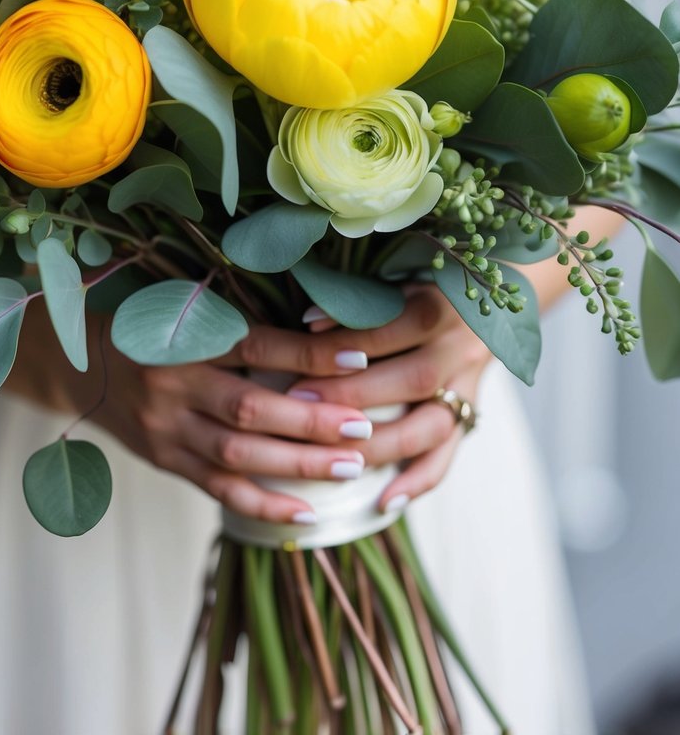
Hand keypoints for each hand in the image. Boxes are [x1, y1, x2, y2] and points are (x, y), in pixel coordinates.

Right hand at [9, 309, 382, 524]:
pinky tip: (305, 514)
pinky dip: (262, 503)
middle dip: (312, 421)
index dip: (307, 355)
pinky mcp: (163, 459)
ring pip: (237, 454)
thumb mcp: (185, 306)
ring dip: (298, 465)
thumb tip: (323, 325)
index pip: (256, 346)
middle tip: (364, 427)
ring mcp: (164, 427)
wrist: (78, 360)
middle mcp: (171, 383)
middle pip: (251, 408)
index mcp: (184, 334)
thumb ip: (239, 319)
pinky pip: (217, 488)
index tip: (358, 360)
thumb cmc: (150, 322)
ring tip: (350, 466)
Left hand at [283, 287, 490, 510]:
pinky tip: (382, 502)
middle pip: (412, 378)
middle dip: (353, 393)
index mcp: (443, 304)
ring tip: (331, 455)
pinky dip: (415, 482)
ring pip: (430, 425)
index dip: (349, 334)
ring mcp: (469, 387)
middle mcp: (462, 347)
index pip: (394, 324)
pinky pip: (447, 457)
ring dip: (379, 444)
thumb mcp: (396, 280)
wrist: (482, 304)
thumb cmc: (417, 288)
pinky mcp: (469, 417)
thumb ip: (362, 299)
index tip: (302, 337)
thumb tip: (308, 323)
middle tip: (299, 402)